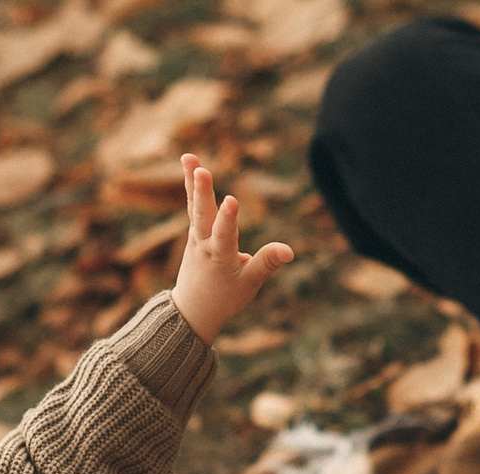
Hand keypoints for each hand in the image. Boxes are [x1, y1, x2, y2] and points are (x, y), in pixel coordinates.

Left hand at [169, 154, 292, 344]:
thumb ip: (267, 263)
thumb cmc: (225, 298)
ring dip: (192, 181)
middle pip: (202, 214)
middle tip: (202, 170)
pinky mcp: (194, 233)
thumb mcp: (249, 284)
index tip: (232, 200)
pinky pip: (193, 205)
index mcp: (219, 257)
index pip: (224, 235)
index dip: (228, 218)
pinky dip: (192, 186)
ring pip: (194, 205)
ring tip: (190, 156)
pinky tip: (192, 164)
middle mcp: (203, 243)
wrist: (192, 310)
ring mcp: (195, 237)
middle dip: (203, 192)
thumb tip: (289, 251)